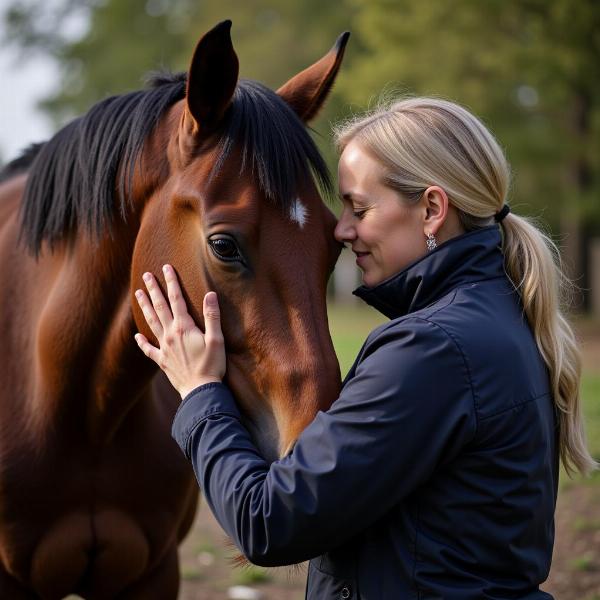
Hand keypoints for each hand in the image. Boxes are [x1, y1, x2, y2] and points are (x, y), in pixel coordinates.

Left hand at [134, 264, 225, 398]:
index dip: (171, 282)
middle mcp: (170, 335)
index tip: (166, 267)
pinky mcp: (162, 361)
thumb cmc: (212, 366)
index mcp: (183, 327)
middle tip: (146, 275)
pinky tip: (137, 336)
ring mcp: (164, 348)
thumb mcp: (217, 339)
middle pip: (159, 307)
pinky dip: (142, 342)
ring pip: (151, 322)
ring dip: (144, 307)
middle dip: (153, 289)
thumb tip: (210, 294)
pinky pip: (149, 349)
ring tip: (137, 294)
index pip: (176, 299)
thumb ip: (212, 316)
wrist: (200, 391)